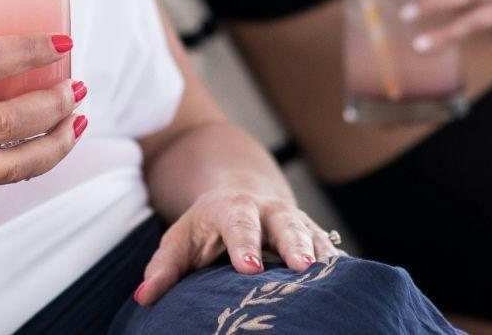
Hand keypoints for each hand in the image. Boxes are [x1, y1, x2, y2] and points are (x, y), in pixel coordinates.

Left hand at [133, 186, 341, 305]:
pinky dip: (340, 268)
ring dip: (323, 257)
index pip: (239, 224)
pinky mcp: (315, 238)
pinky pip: (332, 252)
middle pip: (286, 225)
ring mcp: (297, 223)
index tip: (247, 267)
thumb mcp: (181, 240)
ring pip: (314, 237)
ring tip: (332, 281)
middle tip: (303, 269)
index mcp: (234, 209)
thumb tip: (143, 297)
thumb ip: (165, 267)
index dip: (244, 244)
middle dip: (295, 246)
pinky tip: (348, 288)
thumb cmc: (206, 227)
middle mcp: (271, 212)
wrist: (241, 195)